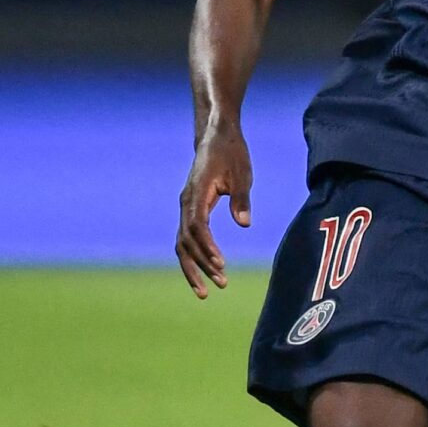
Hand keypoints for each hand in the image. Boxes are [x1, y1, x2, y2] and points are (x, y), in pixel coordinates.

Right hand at [176, 127, 253, 297]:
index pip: (197, 225)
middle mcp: (186, 202)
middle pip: (186, 241)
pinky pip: (187, 238)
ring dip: (194, 267)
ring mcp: (186, 207)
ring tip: (209, 290)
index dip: (206, 246)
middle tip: (221, 284)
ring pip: (182, 244)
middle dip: (201, 265)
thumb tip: (244, 223)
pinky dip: (194, 257)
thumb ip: (241, 198)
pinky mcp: (191, 210)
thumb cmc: (232, 153)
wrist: (217, 136)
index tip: (220, 263)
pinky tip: (206, 272)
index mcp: (196, 192)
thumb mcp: (242, 173)